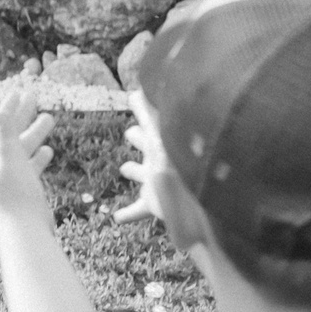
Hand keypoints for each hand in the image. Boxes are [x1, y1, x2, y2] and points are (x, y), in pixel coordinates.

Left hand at [0, 85, 55, 227]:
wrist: (26, 234)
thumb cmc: (18, 197)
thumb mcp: (10, 162)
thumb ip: (4, 138)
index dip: (7, 108)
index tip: (20, 91)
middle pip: (9, 135)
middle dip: (21, 115)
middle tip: (35, 96)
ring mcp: (11, 181)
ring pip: (22, 150)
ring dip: (34, 133)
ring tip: (50, 117)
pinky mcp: (24, 193)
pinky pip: (29, 169)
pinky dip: (37, 157)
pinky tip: (49, 151)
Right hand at [114, 89, 174, 228]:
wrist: (193, 197)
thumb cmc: (176, 160)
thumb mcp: (158, 133)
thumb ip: (146, 112)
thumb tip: (134, 92)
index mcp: (160, 145)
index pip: (149, 126)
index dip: (142, 116)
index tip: (134, 99)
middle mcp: (160, 162)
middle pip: (147, 147)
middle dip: (139, 139)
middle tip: (130, 133)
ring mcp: (157, 183)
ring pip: (142, 174)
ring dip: (133, 171)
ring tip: (125, 168)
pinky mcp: (154, 204)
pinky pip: (138, 209)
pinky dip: (128, 213)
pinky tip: (117, 218)